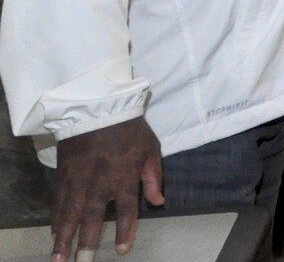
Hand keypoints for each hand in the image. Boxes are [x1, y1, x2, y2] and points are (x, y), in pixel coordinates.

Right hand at [51, 117, 164, 261]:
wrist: (97, 107)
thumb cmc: (129, 129)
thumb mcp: (150, 148)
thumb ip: (153, 177)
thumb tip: (159, 202)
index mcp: (123, 175)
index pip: (126, 209)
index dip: (125, 231)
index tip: (122, 251)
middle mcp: (99, 182)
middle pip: (92, 217)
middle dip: (87, 242)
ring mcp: (78, 179)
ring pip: (69, 213)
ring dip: (63, 238)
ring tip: (59, 259)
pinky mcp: (64, 175)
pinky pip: (58, 201)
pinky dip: (55, 219)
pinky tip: (53, 233)